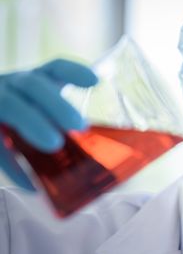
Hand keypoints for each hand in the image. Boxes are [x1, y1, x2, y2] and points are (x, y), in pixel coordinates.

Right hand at [0, 59, 97, 188]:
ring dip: (33, 123)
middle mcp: (14, 87)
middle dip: (58, 104)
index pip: (55, 68)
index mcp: (35, 83)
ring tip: (54, 144)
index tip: (96, 81)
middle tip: (80, 125)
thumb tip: (99, 154)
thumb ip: (61, 127)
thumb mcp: (38, 116)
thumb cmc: (18, 120)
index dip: (75, 72)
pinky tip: (30, 185)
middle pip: (35, 86)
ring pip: (12, 106)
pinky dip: (12, 166)